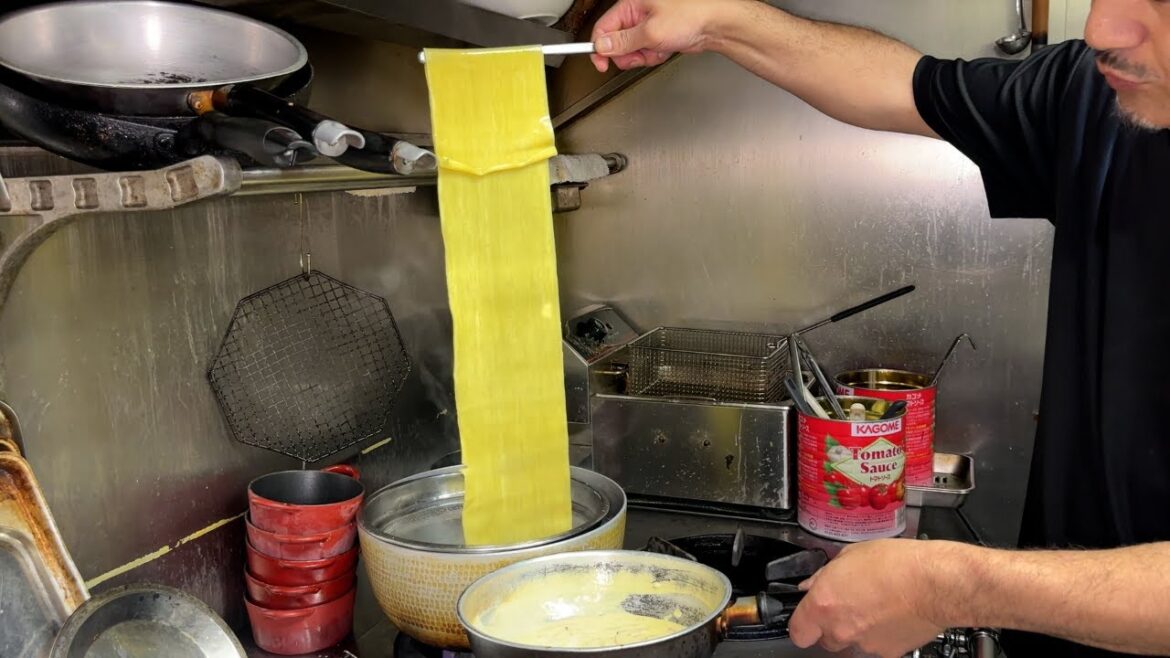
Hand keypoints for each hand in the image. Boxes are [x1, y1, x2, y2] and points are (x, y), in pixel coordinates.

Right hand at [590, 0, 740, 71]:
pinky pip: (644, 52)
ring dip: (643, 56)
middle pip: (616, 42)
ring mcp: (646, 25)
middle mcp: (636, 13)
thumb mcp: (650, 32)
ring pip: (631, 50)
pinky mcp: (656, 35)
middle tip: (640, 56)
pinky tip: (664, 50)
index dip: (599, 48)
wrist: (714, 25)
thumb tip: (602, 46)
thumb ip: (622, 41)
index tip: (601, 64)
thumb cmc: (689, 16)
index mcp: (630, 5)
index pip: (603, 28)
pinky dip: (653, 55)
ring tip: (657, 49)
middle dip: (627, 54)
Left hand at [788, 539, 949, 657]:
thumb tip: (812, 584)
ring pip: (850, 644)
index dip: (802, 624)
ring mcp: (864, 644)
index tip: (808, 617)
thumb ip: (825, 575)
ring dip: (855, 631)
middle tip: (846, 605)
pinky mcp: (888, 653)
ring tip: (872, 607)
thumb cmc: (896, 564)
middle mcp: (840, 629)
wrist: (933, 582)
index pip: (797, 631)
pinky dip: (878, 636)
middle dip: (831, 626)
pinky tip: (889, 616)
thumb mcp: (850, 555)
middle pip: (824, 640)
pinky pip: (874, 647)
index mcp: (824, 604)